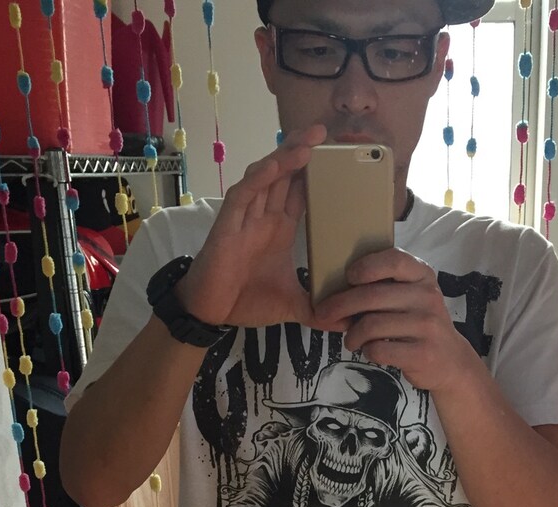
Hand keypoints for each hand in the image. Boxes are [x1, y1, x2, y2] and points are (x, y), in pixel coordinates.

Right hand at [176, 126, 343, 331]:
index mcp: (279, 228)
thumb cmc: (246, 300)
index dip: (316, 171)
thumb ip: (317, 310)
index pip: (301, 191)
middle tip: (326, 131)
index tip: (338, 154)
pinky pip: (244, 193)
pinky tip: (276, 164)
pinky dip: (259, 178)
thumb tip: (344, 324)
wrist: (212, 313)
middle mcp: (264, 216)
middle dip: (303, 150)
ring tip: (308, 141)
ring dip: (286, 156)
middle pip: (285, 173)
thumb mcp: (292, 305)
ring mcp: (246, 217)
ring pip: (266, 176)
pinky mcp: (228, 224)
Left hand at [312, 249, 480, 391]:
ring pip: (371, 325)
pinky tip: (370, 350)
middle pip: (372, 296)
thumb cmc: (419, 325)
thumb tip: (335, 290)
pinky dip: (367, 351)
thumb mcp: (412, 297)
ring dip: (352, 335)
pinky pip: (379, 349)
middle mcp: (428, 297)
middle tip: (324, 314)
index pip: (394, 260)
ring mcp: (427, 326)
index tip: (349, 277)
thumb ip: (385, 288)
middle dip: (340, 305)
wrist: (451, 362)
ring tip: (351, 340)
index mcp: (423, 276)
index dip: (367, 266)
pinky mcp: (422, 353)